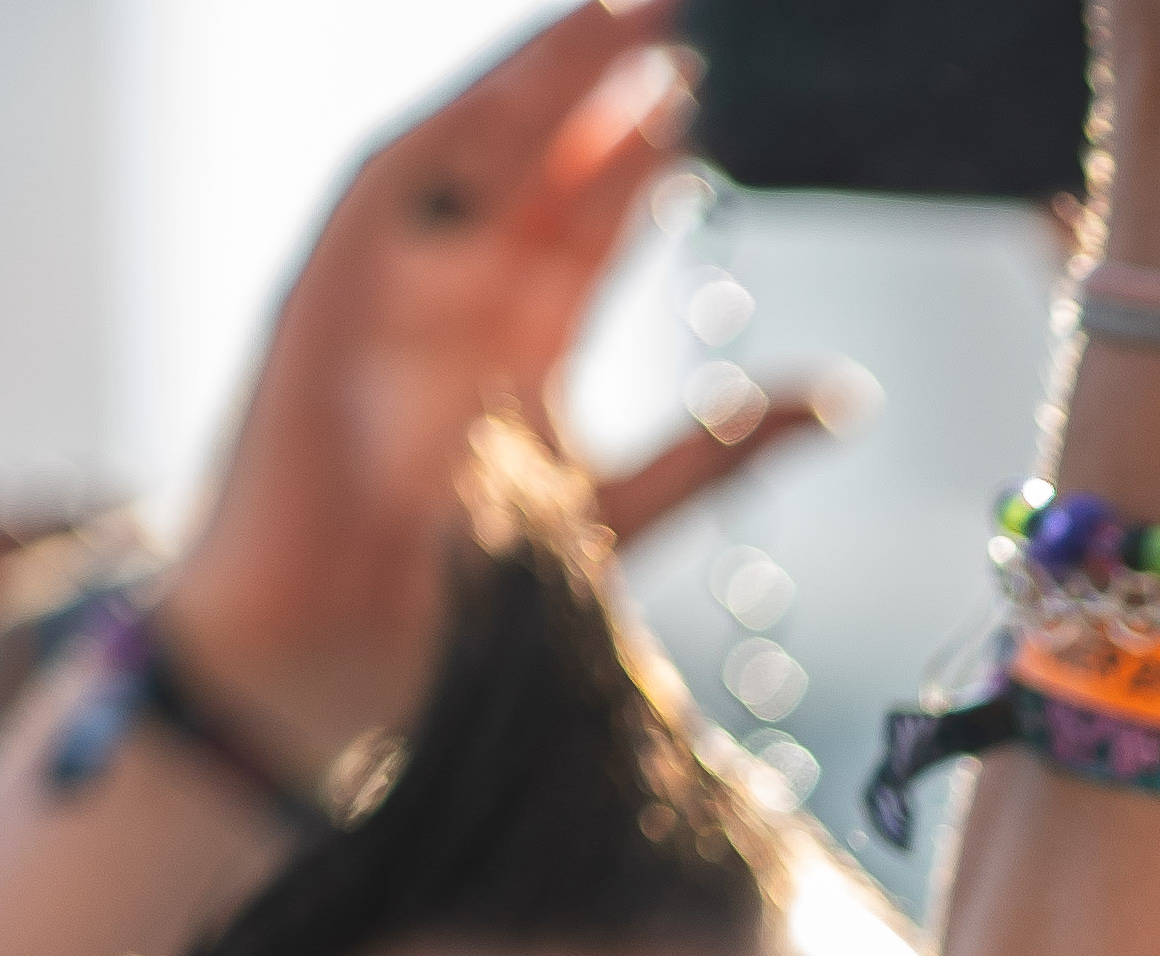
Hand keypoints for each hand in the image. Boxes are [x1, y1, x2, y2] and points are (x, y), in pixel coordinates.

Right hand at [160, 1, 816, 766]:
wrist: (322, 683)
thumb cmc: (450, 621)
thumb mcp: (622, 519)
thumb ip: (720, 453)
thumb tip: (836, 393)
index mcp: (519, 361)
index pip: (592, 230)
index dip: (651, 159)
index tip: (720, 95)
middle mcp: (454, 313)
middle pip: (544, 175)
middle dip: (612, 91)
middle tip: (694, 18)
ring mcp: (388, 300)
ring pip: (476, 157)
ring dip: (546, 80)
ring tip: (629, 10)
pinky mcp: (323, 299)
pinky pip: (391, 187)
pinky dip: (459, 129)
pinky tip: (524, 82)